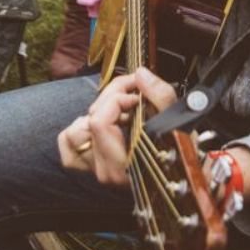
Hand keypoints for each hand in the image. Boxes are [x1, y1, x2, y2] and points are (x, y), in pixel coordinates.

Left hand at [57, 67, 176, 185]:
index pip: (100, 122)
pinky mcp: (89, 165)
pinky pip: (68, 142)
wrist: (179, 174)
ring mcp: (96, 169)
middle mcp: (106, 171)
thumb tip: (140, 75)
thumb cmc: (180, 153)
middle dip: (111, 97)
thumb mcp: (178, 124)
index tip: (137, 95)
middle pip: (90, 119)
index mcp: (125, 165)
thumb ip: (160, 97)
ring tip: (118, 111)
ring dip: (95, 114)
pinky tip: (101, 123)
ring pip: (75, 132)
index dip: (118, 98)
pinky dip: (80, 127)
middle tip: (132, 92)